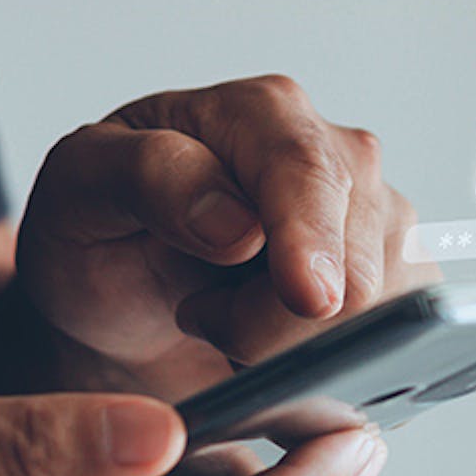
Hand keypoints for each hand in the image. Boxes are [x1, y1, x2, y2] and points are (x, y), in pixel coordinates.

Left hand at [17, 75, 435, 399]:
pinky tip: (271, 346)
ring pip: (383, 310)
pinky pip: (394, 337)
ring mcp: (373, 218)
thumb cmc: (98, 230)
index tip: (306, 299)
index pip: (309, 174)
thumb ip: (148, 177)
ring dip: (294, 345)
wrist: (114, 292)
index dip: (311, 240)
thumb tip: (239, 223)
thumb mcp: (80, 185)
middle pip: (355, 262)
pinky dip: (330, 363)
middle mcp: (334, 155)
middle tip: (199, 313)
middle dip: (272, 321)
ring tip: (228, 321)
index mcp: (259, 113)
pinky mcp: (391, 276)